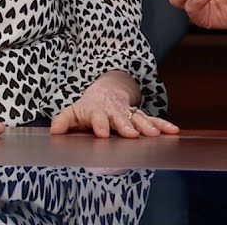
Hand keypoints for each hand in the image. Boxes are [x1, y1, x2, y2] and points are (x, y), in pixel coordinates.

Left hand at [50, 70, 179, 138]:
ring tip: (154, 135)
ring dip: (147, 126)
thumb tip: (54, 131)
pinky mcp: (138, 116)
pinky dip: (162, 125)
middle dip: (126, 126)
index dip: (99, 125)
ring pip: (138, 118)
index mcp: (97, 110)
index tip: (102, 134)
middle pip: (120, 118)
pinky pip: (152, 120)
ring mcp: (128, 113)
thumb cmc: (88, 107)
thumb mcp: (72, 111)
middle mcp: (114, 111)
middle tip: (132, 135)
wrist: (107, 91)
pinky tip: (173, 131)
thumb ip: (63, 121)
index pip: (97, 117)